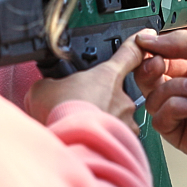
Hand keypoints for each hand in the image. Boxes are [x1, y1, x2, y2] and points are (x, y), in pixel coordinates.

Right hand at [26, 34, 147, 131]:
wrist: (71, 141)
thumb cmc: (62, 114)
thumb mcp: (45, 89)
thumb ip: (52, 84)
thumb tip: (47, 89)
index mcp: (107, 76)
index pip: (128, 54)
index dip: (134, 47)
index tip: (140, 43)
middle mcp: (123, 98)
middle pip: (116, 95)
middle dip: (100, 103)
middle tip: (80, 111)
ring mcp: (126, 121)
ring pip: (117, 119)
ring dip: (102, 123)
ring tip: (82, 130)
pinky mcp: (125, 142)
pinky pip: (117, 138)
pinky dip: (104, 140)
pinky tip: (88, 142)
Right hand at [134, 31, 186, 169]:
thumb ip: (177, 42)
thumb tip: (147, 41)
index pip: (161, 60)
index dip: (151, 52)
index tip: (144, 42)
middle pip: (150, 81)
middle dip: (151, 68)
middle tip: (159, 62)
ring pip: (153, 99)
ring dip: (174, 88)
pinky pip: (162, 121)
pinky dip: (176, 107)